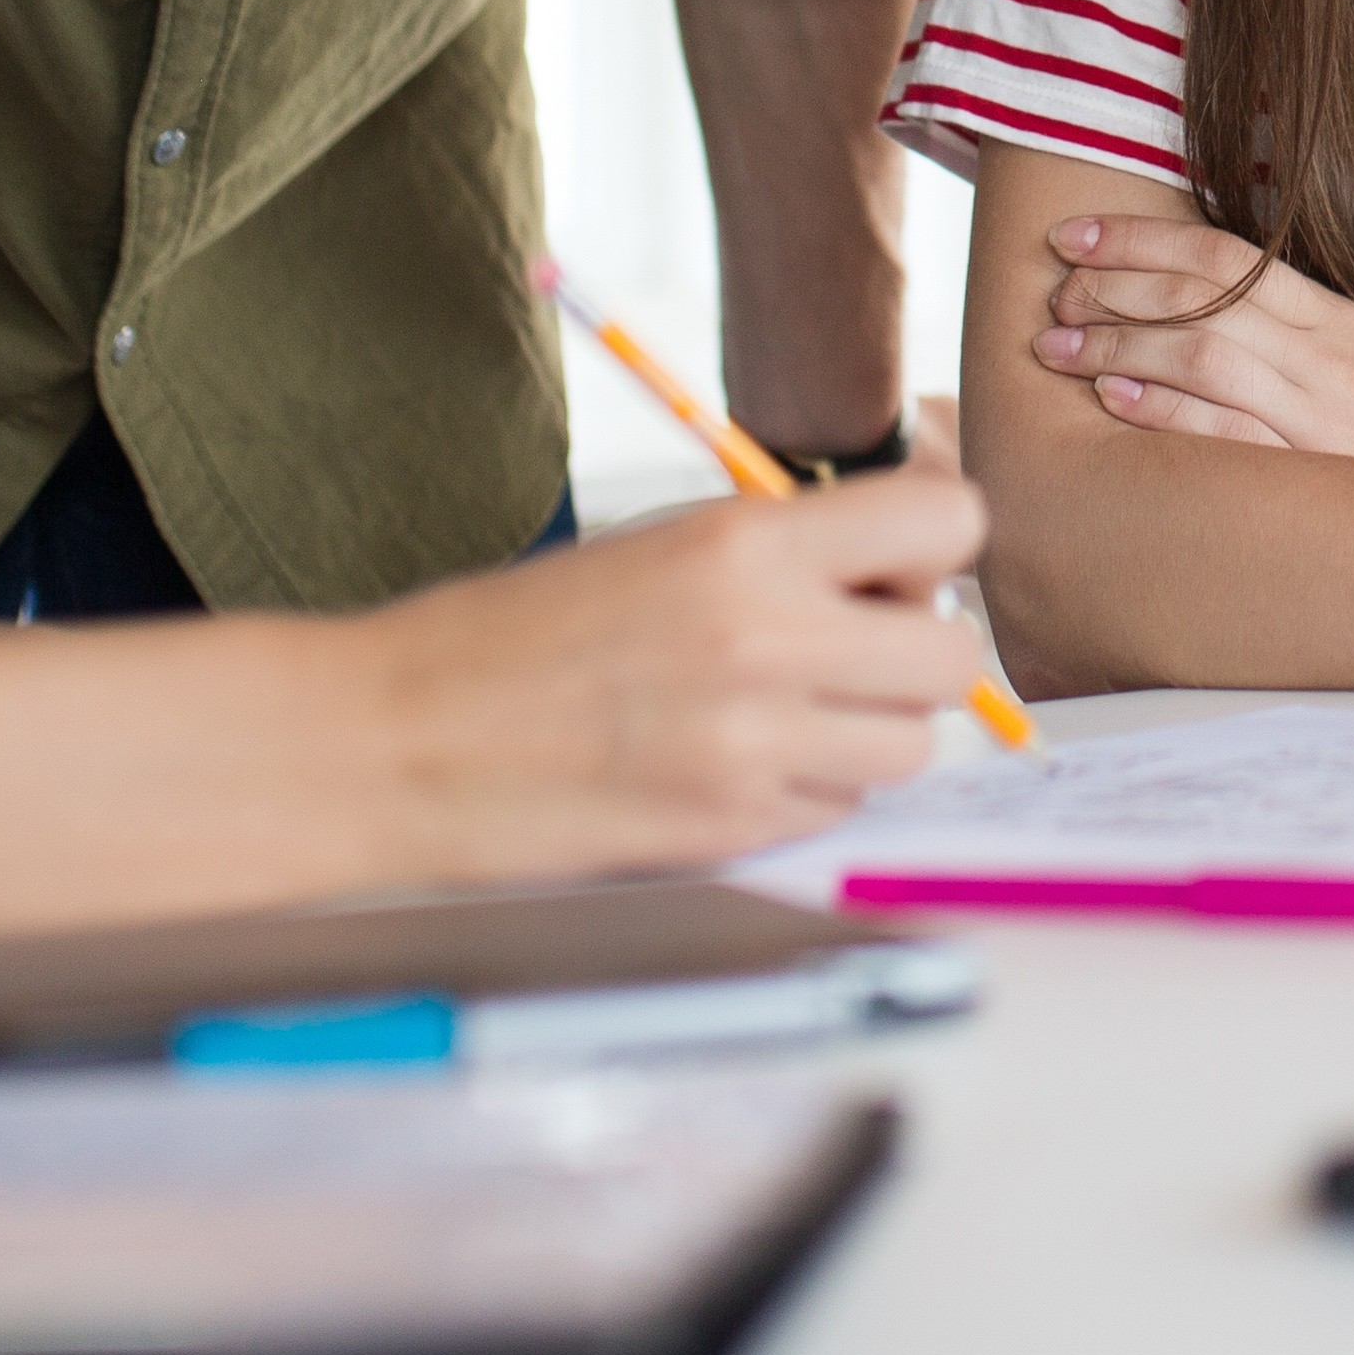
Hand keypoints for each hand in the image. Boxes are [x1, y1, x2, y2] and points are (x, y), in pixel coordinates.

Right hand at [358, 468, 992, 875]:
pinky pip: (840, 807)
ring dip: (867, 731)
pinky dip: (809, 791)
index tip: (891, 566)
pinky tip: (730, 765)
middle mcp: (769, 642)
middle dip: (912, 652)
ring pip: (911, 745)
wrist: (401, 741)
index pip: (950, 524)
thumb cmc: (518, 632)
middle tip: (843, 648)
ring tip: (780, 712)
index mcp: (747, 545)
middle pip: (952, 655)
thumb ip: (787, 551)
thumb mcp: (660, 542)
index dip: (933, 548)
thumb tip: (901, 570)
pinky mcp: (734, 831)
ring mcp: (756, 748)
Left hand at [1031, 215, 1353, 466]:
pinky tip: (1111, 399)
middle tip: (1054, 297)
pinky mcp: (1310, 472)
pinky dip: (1161, 410)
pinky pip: (1222, 431)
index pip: (1220, 252)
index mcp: (1330, 313)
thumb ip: (1275, 327)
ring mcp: (1318, 412)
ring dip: (1117, 346)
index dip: (1137, 238)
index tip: (1071, 237)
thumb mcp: (1344, 364)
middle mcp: (1324, 353)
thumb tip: (1171, 295)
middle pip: (1200, 297)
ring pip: (1202, 354)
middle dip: (1113, 289)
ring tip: (1056, 348)